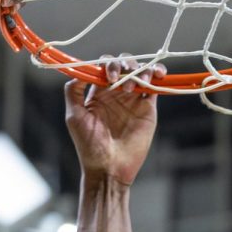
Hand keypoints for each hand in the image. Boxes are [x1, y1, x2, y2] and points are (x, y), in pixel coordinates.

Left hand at [65, 55, 161, 185]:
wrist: (110, 168)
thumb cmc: (89, 145)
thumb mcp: (74, 116)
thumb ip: (73, 92)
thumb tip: (77, 69)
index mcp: (98, 93)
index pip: (104, 67)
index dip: (107, 65)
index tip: (109, 76)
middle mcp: (115, 93)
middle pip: (123, 65)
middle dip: (124, 64)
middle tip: (121, 79)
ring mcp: (133, 99)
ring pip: (140, 71)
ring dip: (140, 69)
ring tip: (135, 84)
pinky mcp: (147, 107)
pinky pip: (154, 85)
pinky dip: (157, 74)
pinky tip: (157, 74)